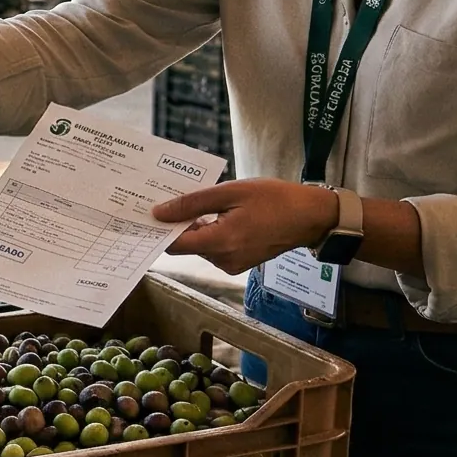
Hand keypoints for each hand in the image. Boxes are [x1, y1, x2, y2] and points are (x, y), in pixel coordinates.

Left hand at [152, 179, 335, 272]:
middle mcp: (223, 260)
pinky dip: (210, 232)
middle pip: (186, 245)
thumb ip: (192, 204)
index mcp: (220, 243)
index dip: (158, 229)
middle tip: (170, 197)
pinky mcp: (239, 263)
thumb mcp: (230, 192)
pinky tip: (216, 213)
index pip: (173, 244)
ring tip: (199, 201)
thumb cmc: (274, 199)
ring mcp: (232, 264)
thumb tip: (159, 212)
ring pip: (200, 246)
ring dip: (195, 226)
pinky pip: (214, 248)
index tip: (146, 213)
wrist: (310, 216)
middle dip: (177, 223)